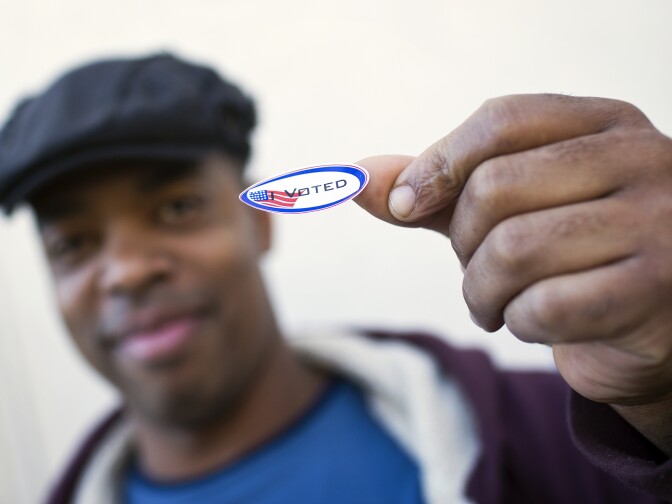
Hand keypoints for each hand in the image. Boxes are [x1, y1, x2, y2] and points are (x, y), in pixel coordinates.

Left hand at [356, 94, 671, 451]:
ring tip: (494, 303)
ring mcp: (658, 223)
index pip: (501, 120)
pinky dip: (519, 323)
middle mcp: (641, 159)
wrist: (651, 325)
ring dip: (481, 292)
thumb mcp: (507, 211)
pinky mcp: (654, 290)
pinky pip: (545, 306)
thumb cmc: (570, 256)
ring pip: (513, 250)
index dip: (438, 163)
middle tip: (474, 268)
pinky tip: (531, 323)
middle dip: (463, 243)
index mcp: (605, 124)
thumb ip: (439, 192)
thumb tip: (355, 178)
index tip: (405, 205)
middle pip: (495, 187)